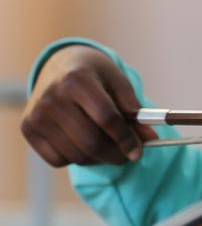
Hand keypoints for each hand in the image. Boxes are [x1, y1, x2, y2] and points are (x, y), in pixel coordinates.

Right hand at [21, 45, 157, 166]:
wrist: (61, 66)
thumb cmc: (95, 76)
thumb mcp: (118, 83)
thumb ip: (135, 110)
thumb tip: (150, 139)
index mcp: (77, 80)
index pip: (107, 118)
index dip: (126, 138)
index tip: (139, 151)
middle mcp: (52, 97)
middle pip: (91, 141)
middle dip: (116, 155)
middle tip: (128, 156)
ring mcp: (37, 115)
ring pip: (76, 155)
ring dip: (100, 160)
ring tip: (111, 150)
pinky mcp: (28, 129)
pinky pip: (58, 160)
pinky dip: (77, 159)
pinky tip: (85, 145)